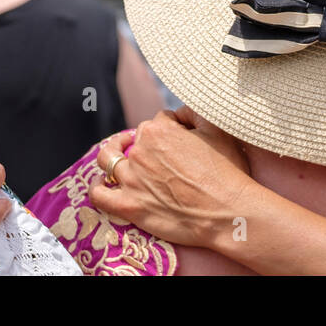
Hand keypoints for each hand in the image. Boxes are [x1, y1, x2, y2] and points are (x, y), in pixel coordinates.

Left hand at [88, 106, 253, 249]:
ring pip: (109, 159)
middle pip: (137, 138)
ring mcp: (131, 179)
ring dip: (114, 155)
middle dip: (148, 144)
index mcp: (160, 130)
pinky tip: (104, 183)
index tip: (181, 142)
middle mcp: (140, 150)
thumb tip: (181, 112)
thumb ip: (195, 112)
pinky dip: (98, 187)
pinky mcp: (128, 206)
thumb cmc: (227, 173)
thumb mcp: (218, 130)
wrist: (228, 213)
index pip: (160, 120)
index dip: (173, 129)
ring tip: (120, 158)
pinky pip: (99, 194)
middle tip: (163, 158)